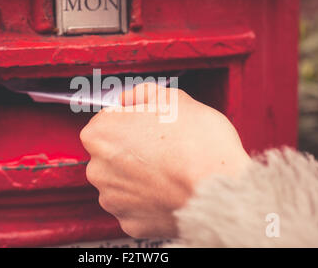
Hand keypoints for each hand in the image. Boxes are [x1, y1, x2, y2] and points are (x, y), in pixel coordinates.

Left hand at [80, 83, 250, 237]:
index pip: (105, 121)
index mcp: (101, 134)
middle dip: (130, 149)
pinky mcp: (130, 223)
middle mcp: (98, 169)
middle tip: (161, 147)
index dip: (128, 120)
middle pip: (110, 154)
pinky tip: (167, 190)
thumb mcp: (173, 99)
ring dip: (137, 176)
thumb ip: (143, 94)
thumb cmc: (199, 144)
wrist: (219, 190)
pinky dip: (148, 200)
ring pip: (121, 182)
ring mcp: (113, 199)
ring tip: (168, 169)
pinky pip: (135, 207)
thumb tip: (132, 97)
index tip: (144, 123)